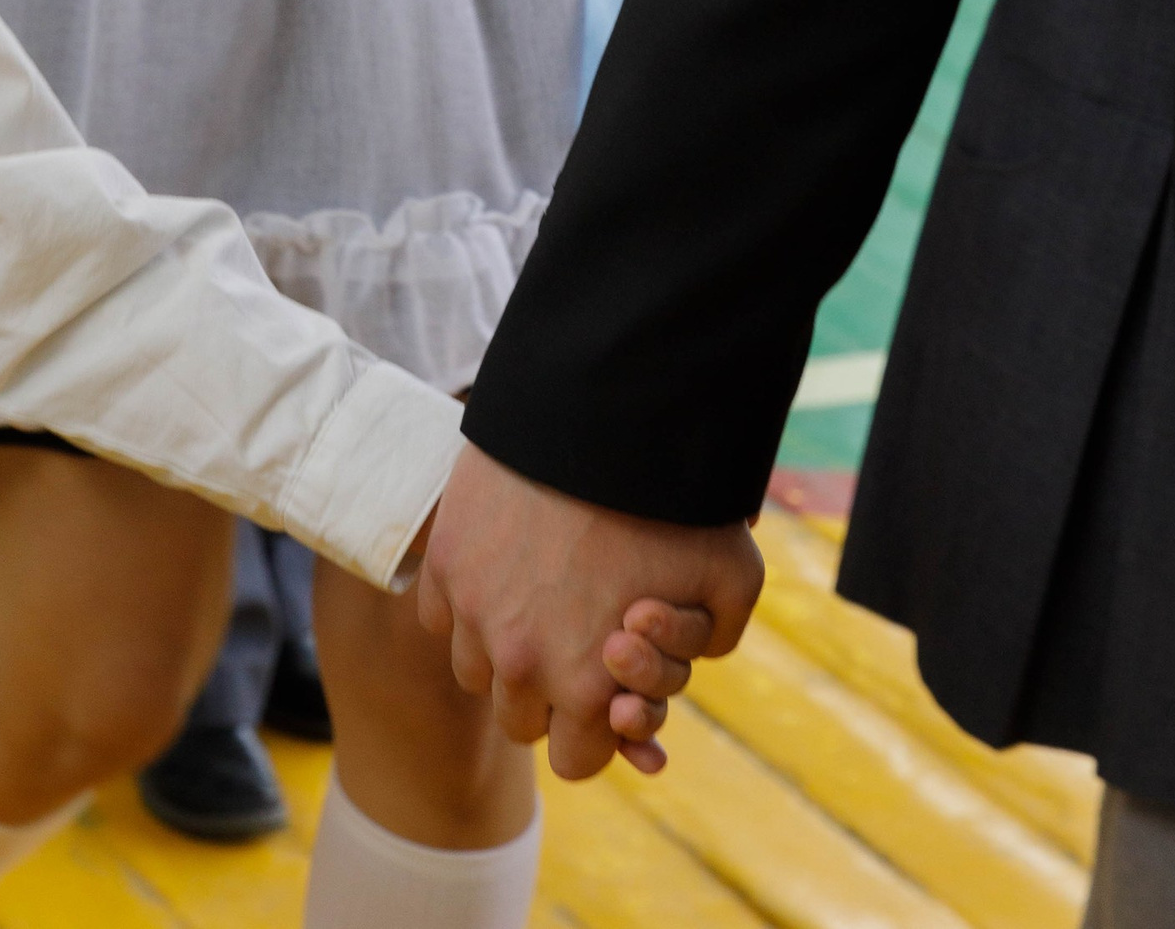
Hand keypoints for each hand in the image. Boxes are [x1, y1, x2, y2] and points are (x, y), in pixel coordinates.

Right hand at [417, 442, 764, 781]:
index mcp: (588, 687)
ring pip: (475, 671)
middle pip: (519, 722)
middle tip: (573, 641)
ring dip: (502, 652)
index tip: (605, 694)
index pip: (574, 763)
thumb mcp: (733, 578)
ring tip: (537, 600)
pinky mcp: (444, 561)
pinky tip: (502, 569)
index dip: (595, 733)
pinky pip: (441, 615)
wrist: (598, 410)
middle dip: (547, 695)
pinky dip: (467, 604)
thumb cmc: (673, 498)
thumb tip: (690, 662)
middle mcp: (521, 663)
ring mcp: (473, 611)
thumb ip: (711, 638)